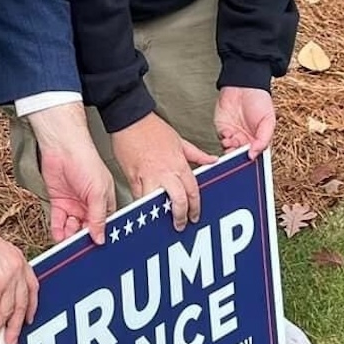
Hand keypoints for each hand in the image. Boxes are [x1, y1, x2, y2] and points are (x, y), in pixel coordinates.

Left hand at [27, 103, 115, 244]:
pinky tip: (58, 235)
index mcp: (105, 202)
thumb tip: (101, 237)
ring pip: (72, 228)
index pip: (104, 225)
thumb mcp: (98, 192)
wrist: (62, 147)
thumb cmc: (86, 160)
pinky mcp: (59, 202)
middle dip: (82, 239)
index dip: (99, 235)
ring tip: (67, 241)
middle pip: (87, 229)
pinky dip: (58, 229)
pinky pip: (58, 221)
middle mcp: (90, 205)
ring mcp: (74, 204)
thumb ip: (98, 217)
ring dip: (69, 236)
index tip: (95, 249)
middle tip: (79, 249)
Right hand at [109, 113, 214, 229]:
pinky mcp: (132, 178)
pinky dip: (143, 205)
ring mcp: (148, 177)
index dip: (195, 207)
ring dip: (160, 214)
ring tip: (161, 221)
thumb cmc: (152, 128)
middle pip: (178, 201)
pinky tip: (146, 210)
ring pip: (157, 203)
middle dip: (181, 216)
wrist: (130, 119)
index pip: (192, 191)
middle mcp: (165, 173)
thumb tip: (212, 160)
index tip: (194, 215)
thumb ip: (197, 155)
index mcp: (179, 164)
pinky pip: (139, 197)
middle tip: (181, 224)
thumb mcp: (180, 141)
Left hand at [215, 87, 275, 158]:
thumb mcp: (268, 120)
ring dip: (230, 151)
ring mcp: (234, 136)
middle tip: (238, 155)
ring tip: (233, 143)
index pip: (256, 155)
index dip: (253, 161)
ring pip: (230, 151)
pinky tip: (228, 135)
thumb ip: (263, 139)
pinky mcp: (223, 130)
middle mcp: (246, 140)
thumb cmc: (259, 100)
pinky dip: (224, 141)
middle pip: (241, 156)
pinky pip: (222, 141)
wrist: (244, 85)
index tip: (250, 161)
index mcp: (259, 140)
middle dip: (238, 158)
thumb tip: (254, 155)